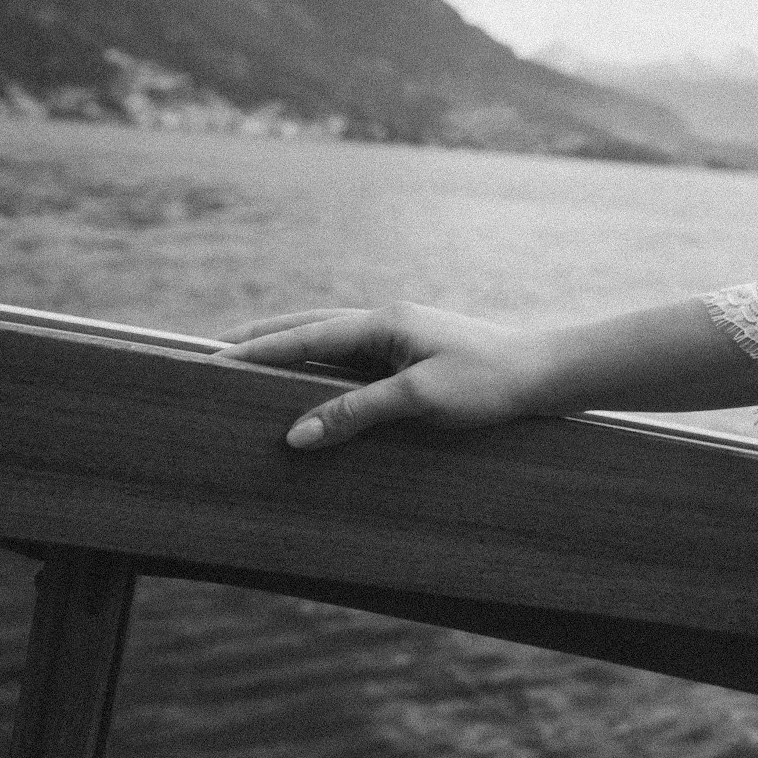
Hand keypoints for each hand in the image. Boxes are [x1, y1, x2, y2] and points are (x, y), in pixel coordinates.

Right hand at [212, 302, 557, 449]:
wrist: (547, 375)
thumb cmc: (490, 382)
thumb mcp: (420, 399)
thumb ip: (356, 412)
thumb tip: (296, 434)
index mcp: (385, 323)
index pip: (305, 336)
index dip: (257, 350)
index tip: (210, 359)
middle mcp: (389, 323)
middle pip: (310, 328)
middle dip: (262, 340)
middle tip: (213, 351)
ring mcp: (403, 337)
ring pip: (331, 340)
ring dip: (290, 350)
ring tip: (248, 361)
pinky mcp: (416, 356)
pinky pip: (354, 359)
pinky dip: (321, 366)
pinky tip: (309, 381)